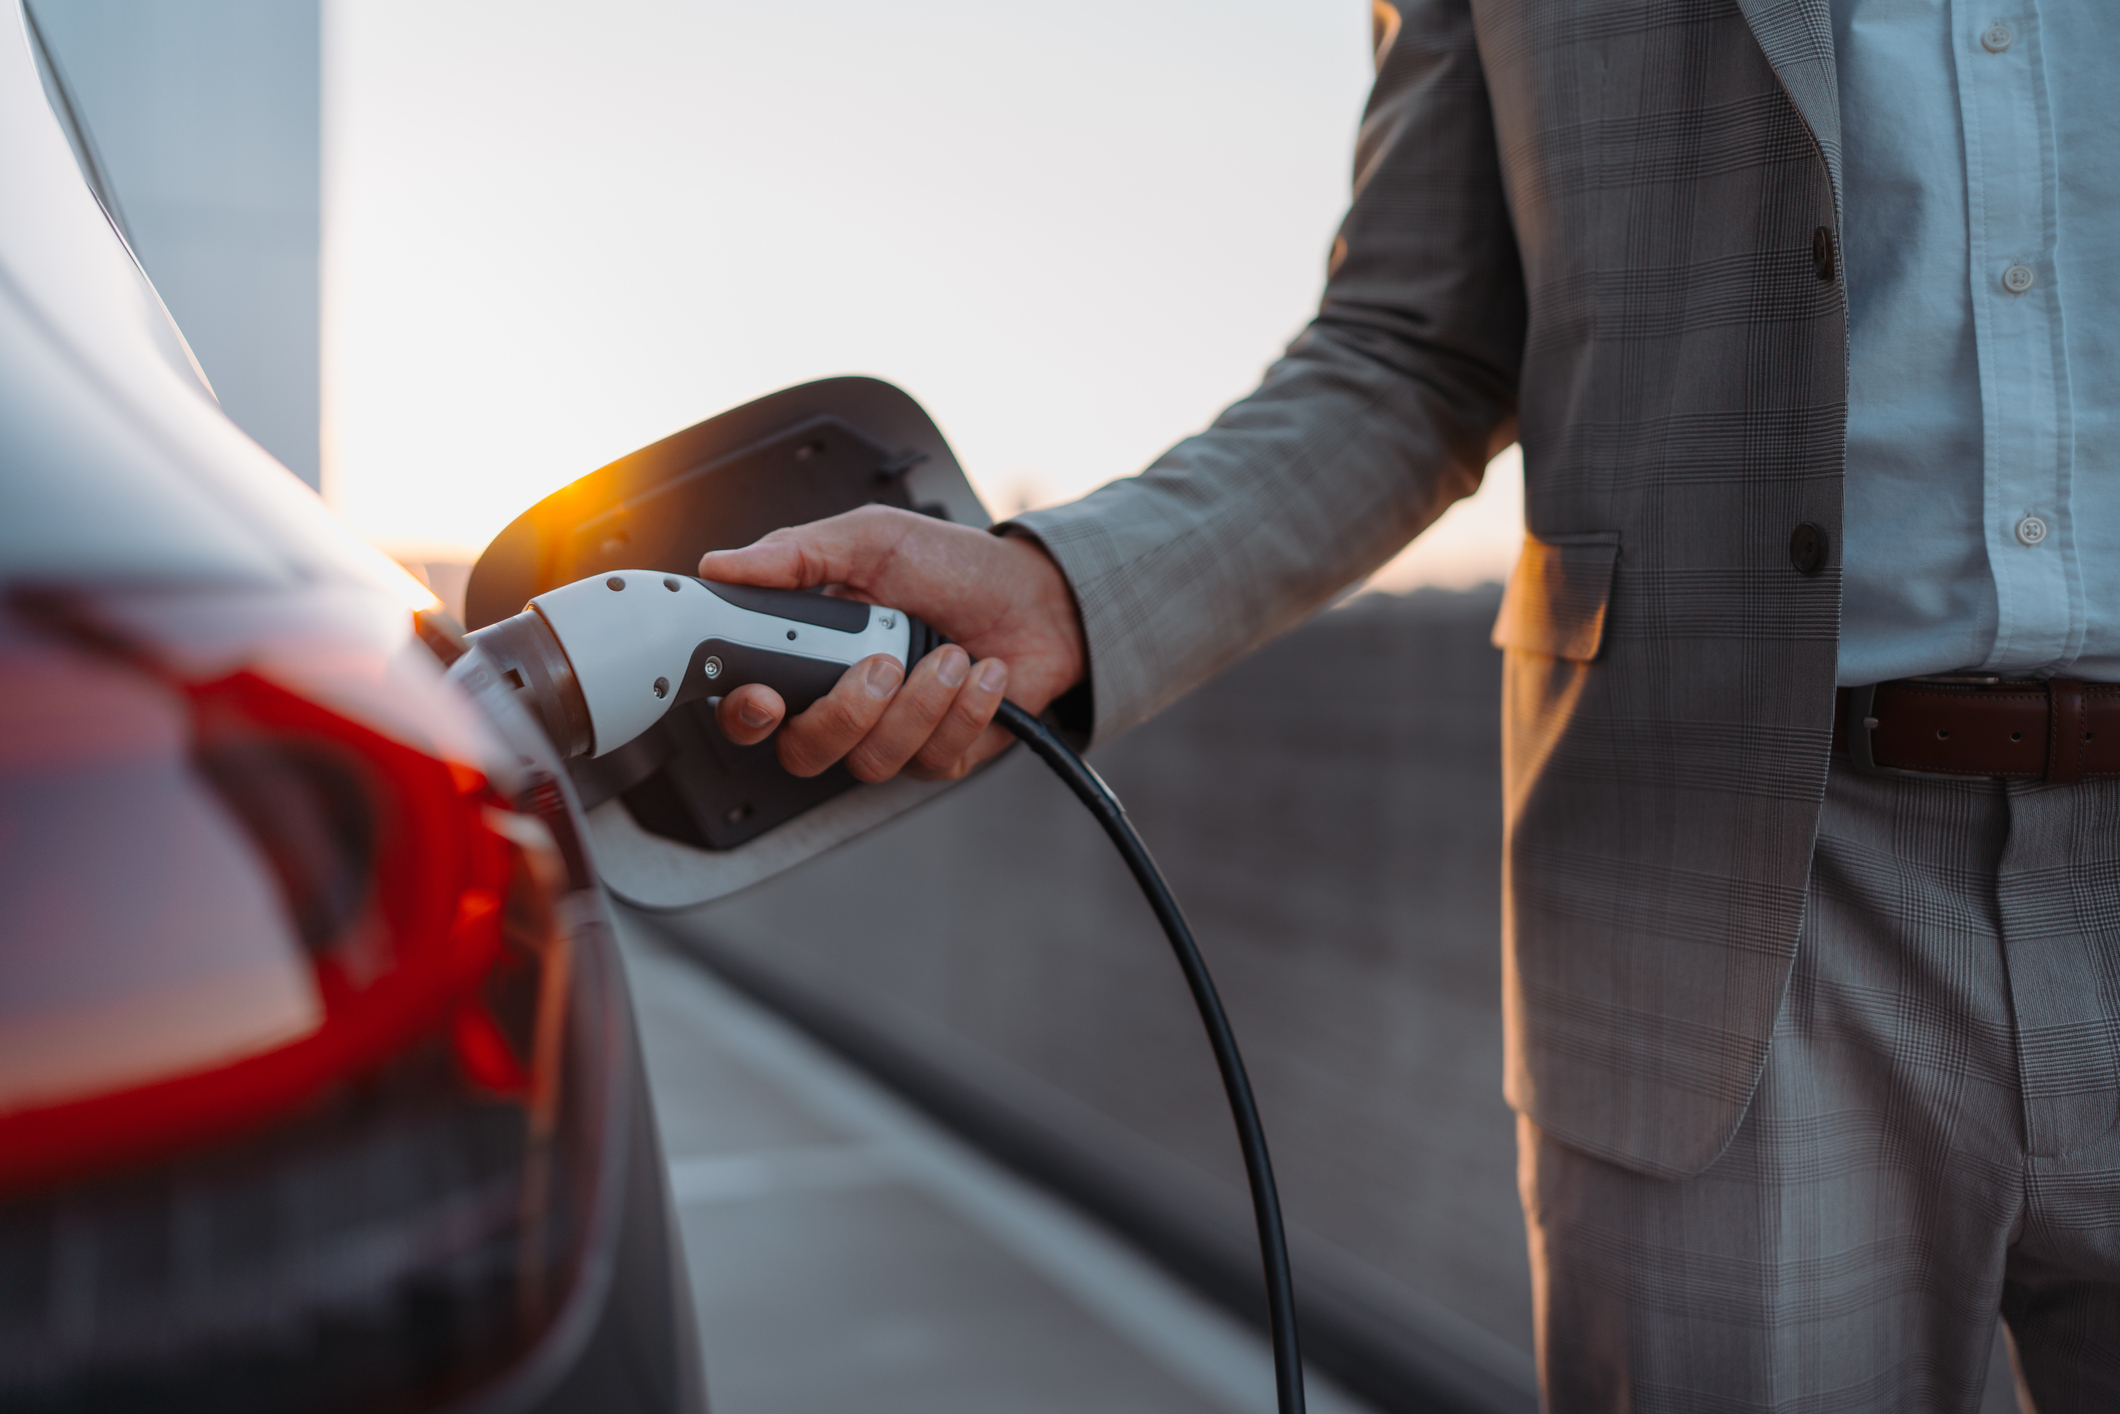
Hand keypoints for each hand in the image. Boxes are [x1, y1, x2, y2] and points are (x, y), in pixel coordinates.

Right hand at [697, 505, 1085, 780]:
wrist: (1039, 597)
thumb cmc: (954, 566)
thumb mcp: (873, 538)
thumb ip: (798, 553)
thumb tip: (725, 564)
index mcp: (810, 650)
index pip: (750, 704)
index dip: (747, 713)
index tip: (767, 696)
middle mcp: (843, 701)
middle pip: (803, 752)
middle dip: (844, 713)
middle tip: (883, 663)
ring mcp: (891, 734)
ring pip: (872, 759)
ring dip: (919, 703)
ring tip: (950, 653)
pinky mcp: (940, 755)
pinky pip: (933, 757)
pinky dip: (964, 710)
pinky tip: (983, 674)